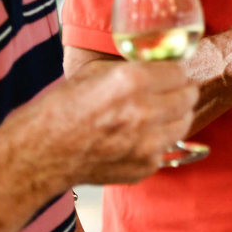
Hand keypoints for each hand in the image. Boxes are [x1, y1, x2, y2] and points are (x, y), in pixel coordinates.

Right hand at [23, 60, 197, 188]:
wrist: (42, 152)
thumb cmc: (62, 109)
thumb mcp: (94, 72)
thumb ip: (130, 68)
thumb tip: (155, 65)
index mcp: (131, 82)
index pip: (179, 72)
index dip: (173, 71)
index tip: (169, 73)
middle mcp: (144, 112)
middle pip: (189, 97)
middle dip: (180, 91)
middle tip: (170, 91)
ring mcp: (147, 144)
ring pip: (184, 123)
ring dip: (174, 116)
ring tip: (156, 114)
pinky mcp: (145, 166)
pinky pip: (166, 147)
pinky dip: (157, 141)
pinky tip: (137, 137)